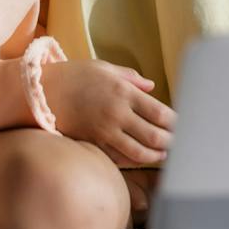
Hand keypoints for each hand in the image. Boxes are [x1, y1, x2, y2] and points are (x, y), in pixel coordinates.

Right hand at [40, 60, 175, 166]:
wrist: (42, 92)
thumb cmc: (75, 76)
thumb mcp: (104, 68)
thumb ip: (131, 78)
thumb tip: (152, 87)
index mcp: (125, 92)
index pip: (161, 113)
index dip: (177, 124)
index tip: (186, 127)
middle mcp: (118, 113)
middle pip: (155, 136)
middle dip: (172, 143)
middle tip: (182, 146)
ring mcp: (105, 131)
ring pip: (139, 153)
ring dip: (156, 157)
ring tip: (165, 156)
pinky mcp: (94, 143)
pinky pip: (119, 157)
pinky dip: (134, 160)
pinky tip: (142, 159)